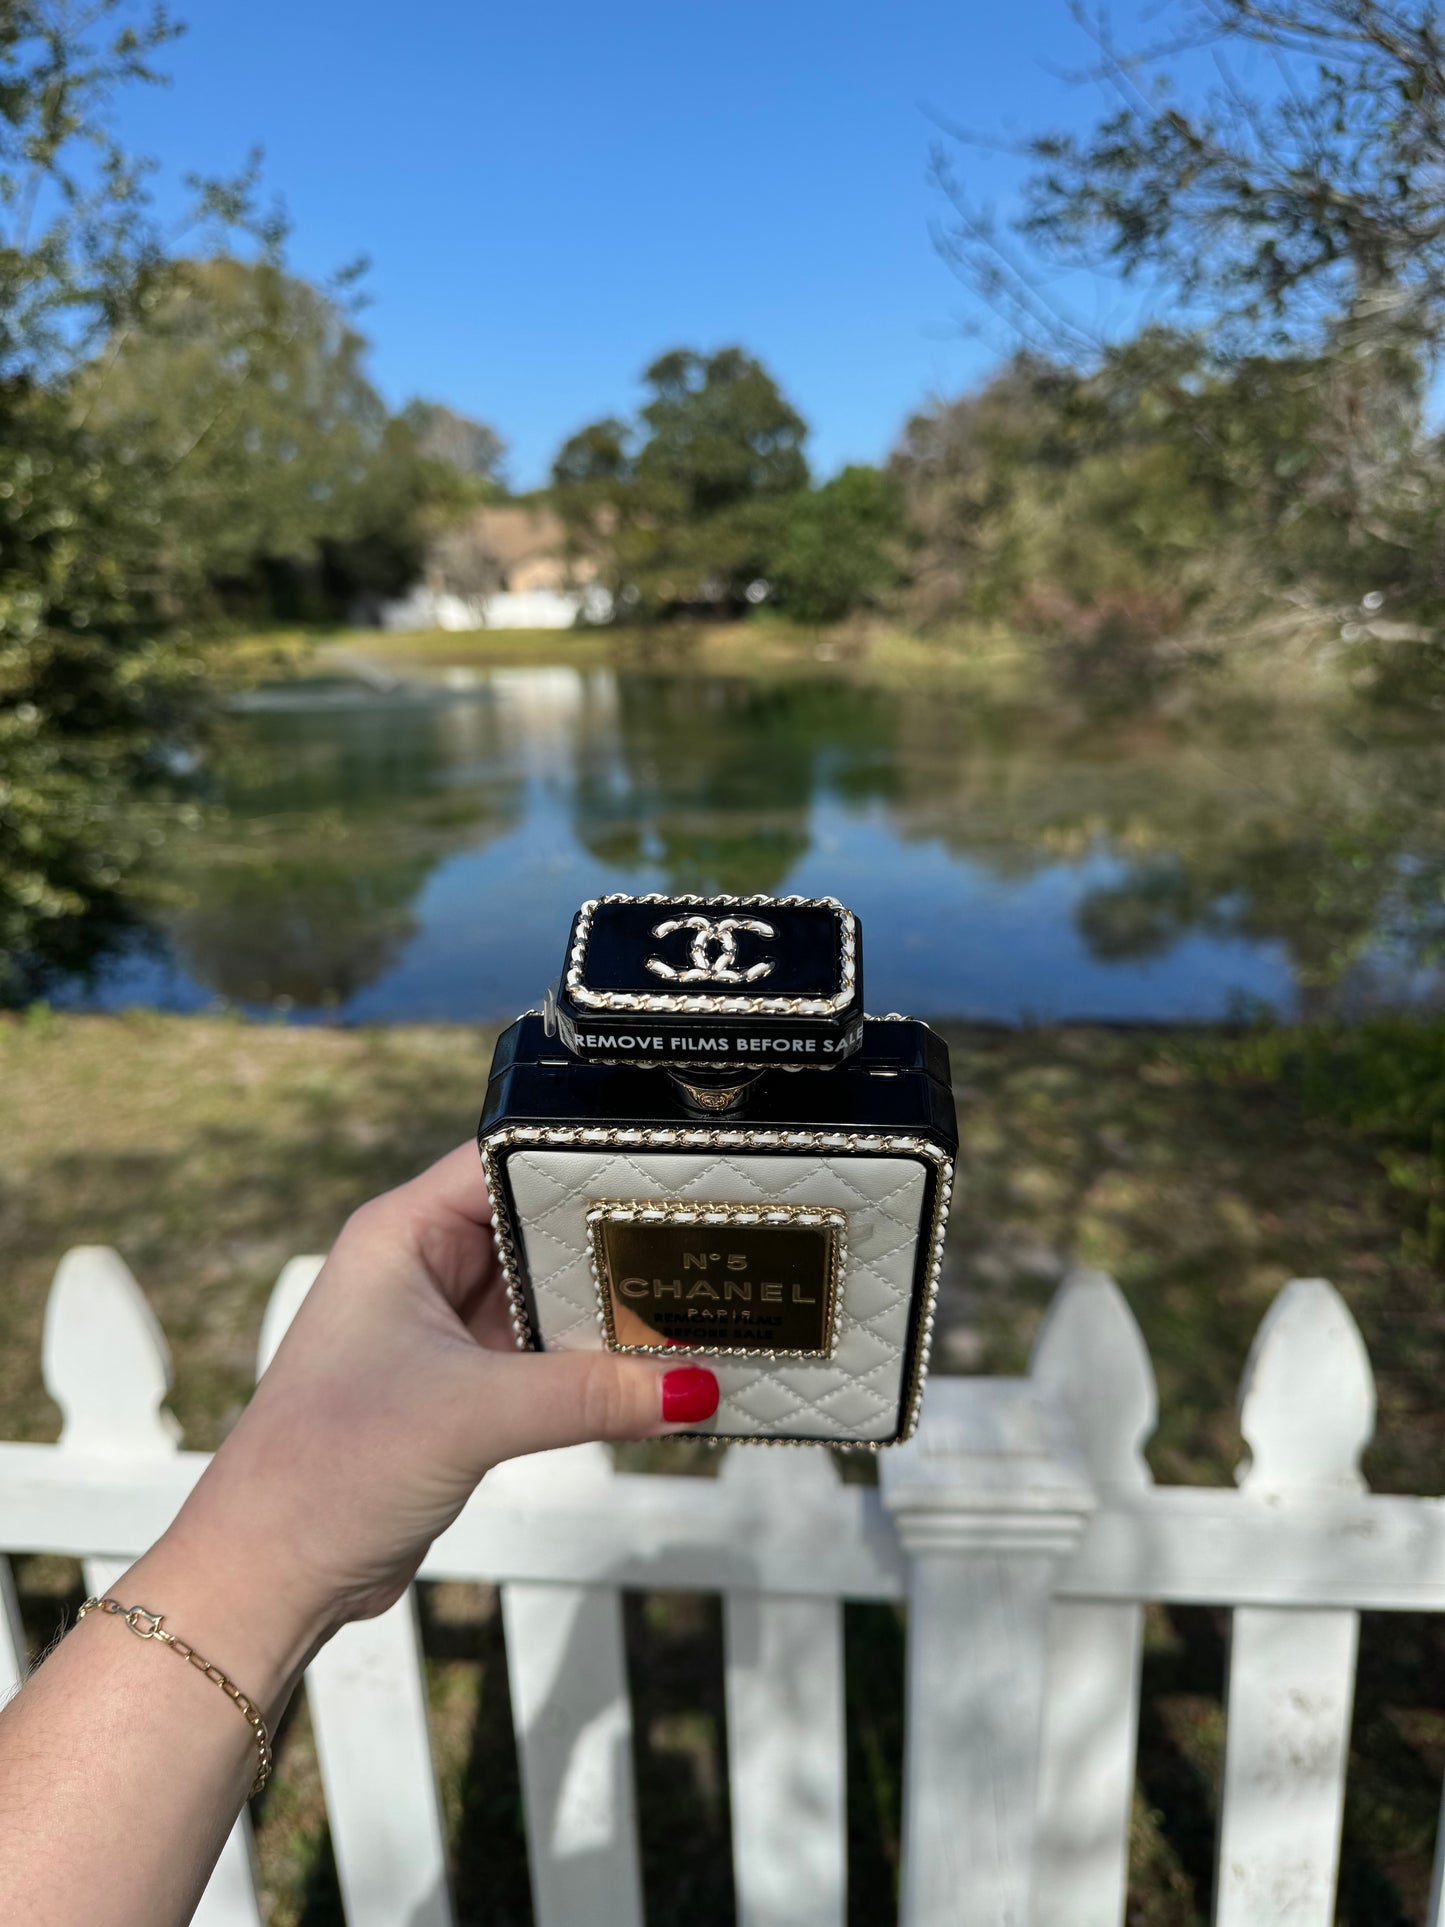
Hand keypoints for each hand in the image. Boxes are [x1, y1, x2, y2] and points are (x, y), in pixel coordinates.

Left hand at [134, 1142, 718, 1699]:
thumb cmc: (329, 1469)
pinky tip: (655, 1368)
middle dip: (613, 1237)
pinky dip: (592, 1363)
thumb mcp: (472, 1416)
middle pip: (539, 1226)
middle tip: (704, 1236)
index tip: (668, 1162)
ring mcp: (443, 1329)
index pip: (506, 1160)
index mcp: (402, 1233)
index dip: (583, 1156)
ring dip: (608, 1307)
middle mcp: (422, 1266)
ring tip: (696, 1298)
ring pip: (546, 1295)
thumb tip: (694, 1388)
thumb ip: (589, 1395)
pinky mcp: (462, 1387)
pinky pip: (543, 1356)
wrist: (270, 1574)